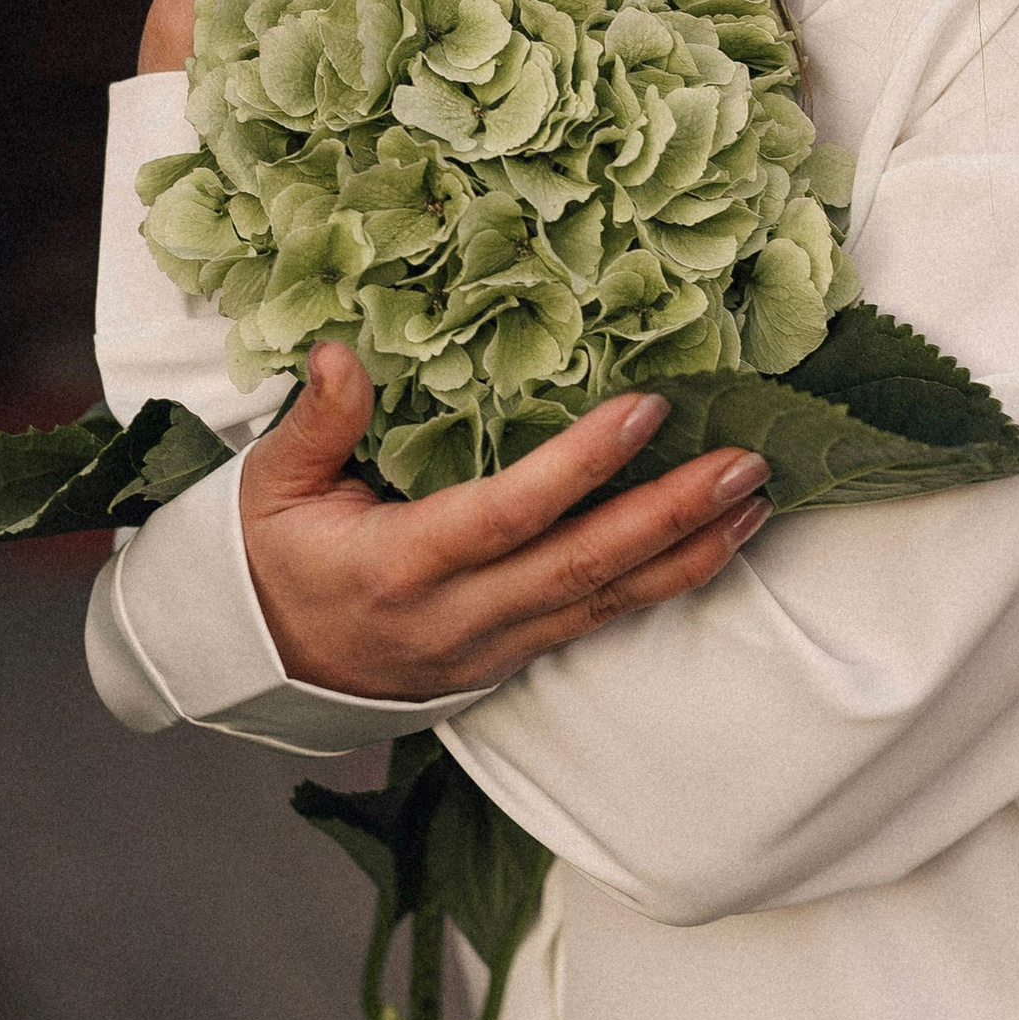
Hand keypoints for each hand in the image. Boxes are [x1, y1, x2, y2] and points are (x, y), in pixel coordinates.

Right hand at [239, 343, 773, 698]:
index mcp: (398, 564)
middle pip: (582, 566)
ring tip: (757, 503)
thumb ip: (316, 422)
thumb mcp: (269, 485)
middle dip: (672, 516)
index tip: (646, 409)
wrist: (261, 667)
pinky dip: (665, 585)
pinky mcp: (513, 659)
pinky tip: (717, 546)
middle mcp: (458, 615)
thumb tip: (343, 352)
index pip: (508, 513)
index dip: (580, 466)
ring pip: (606, 604)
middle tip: (746, 465)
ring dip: (690, 555)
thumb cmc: (270, 560)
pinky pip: (599, 622)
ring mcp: (492, 646)